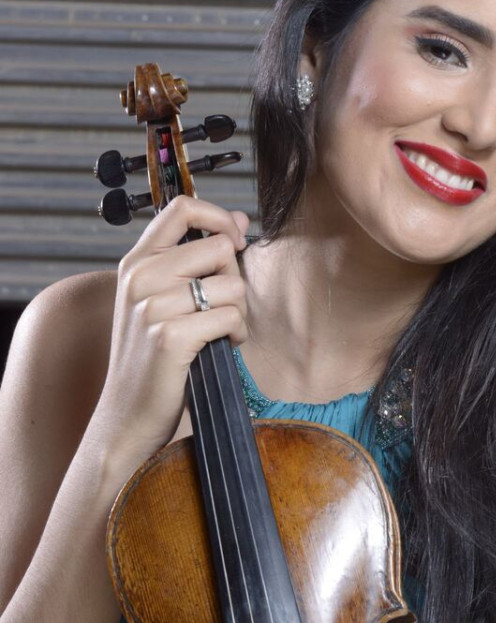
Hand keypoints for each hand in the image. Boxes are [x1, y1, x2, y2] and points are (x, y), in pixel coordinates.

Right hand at [94, 195, 249, 468]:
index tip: (235, 242)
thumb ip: (196, 258)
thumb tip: (240, 220)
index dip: (220, 217)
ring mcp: (153, 306)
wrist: (127, 414)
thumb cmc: (153, 358)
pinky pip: (231, 316)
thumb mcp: (163, 299)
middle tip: (225, 309)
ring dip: (240, 312)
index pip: (183, 208)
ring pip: (232, 284)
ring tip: (221, 332)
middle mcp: (140, 276)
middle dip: (235, 279)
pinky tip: (222, 347)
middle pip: (220, 247)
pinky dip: (237, 334)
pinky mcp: (170, 336)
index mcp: (137, 261)